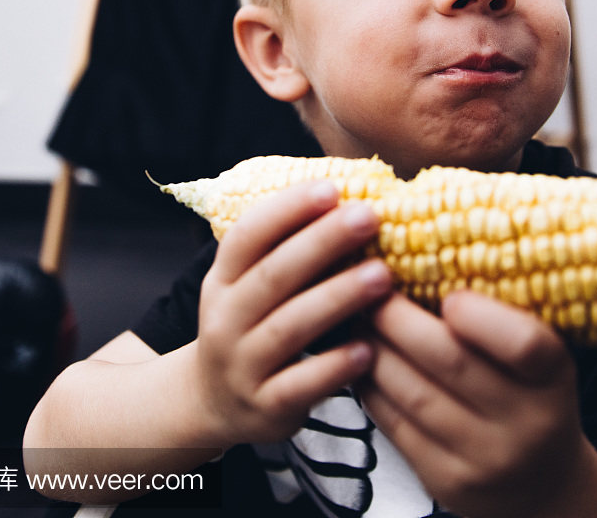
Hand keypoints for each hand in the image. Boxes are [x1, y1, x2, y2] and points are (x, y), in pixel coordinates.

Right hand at [192, 180, 390, 446]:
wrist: (212, 403)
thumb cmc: (252, 327)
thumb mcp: (249, 286)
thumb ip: (287, 249)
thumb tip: (353, 195)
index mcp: (224, 279)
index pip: (247, 236)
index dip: (287, 209)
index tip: (332, 187)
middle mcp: (226, 320)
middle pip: (272, 275)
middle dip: (322, 242)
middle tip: (370, 216)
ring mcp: (242, 366)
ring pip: (289, 328)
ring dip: (337, 298)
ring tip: (383, 275)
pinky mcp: (265, 408)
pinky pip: (300, 386)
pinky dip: (334, 367)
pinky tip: (369, 349)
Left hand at [357, 291, 588, 517]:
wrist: (542, 484)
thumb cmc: (531, 397)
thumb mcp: (540, 360)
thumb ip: (502, 316)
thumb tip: (431, 251)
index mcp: (554, 379)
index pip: (525, 344)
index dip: (479, 315)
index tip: (448, 296)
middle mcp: (526, 424)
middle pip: (450, 361)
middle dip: (398, 318)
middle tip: (371, 289)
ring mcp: (484, 459)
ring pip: (412, 393)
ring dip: (374, 348)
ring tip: (359, 318)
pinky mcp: (446, 481)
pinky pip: (395, 425)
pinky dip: (370, 385)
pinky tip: (361, 360)